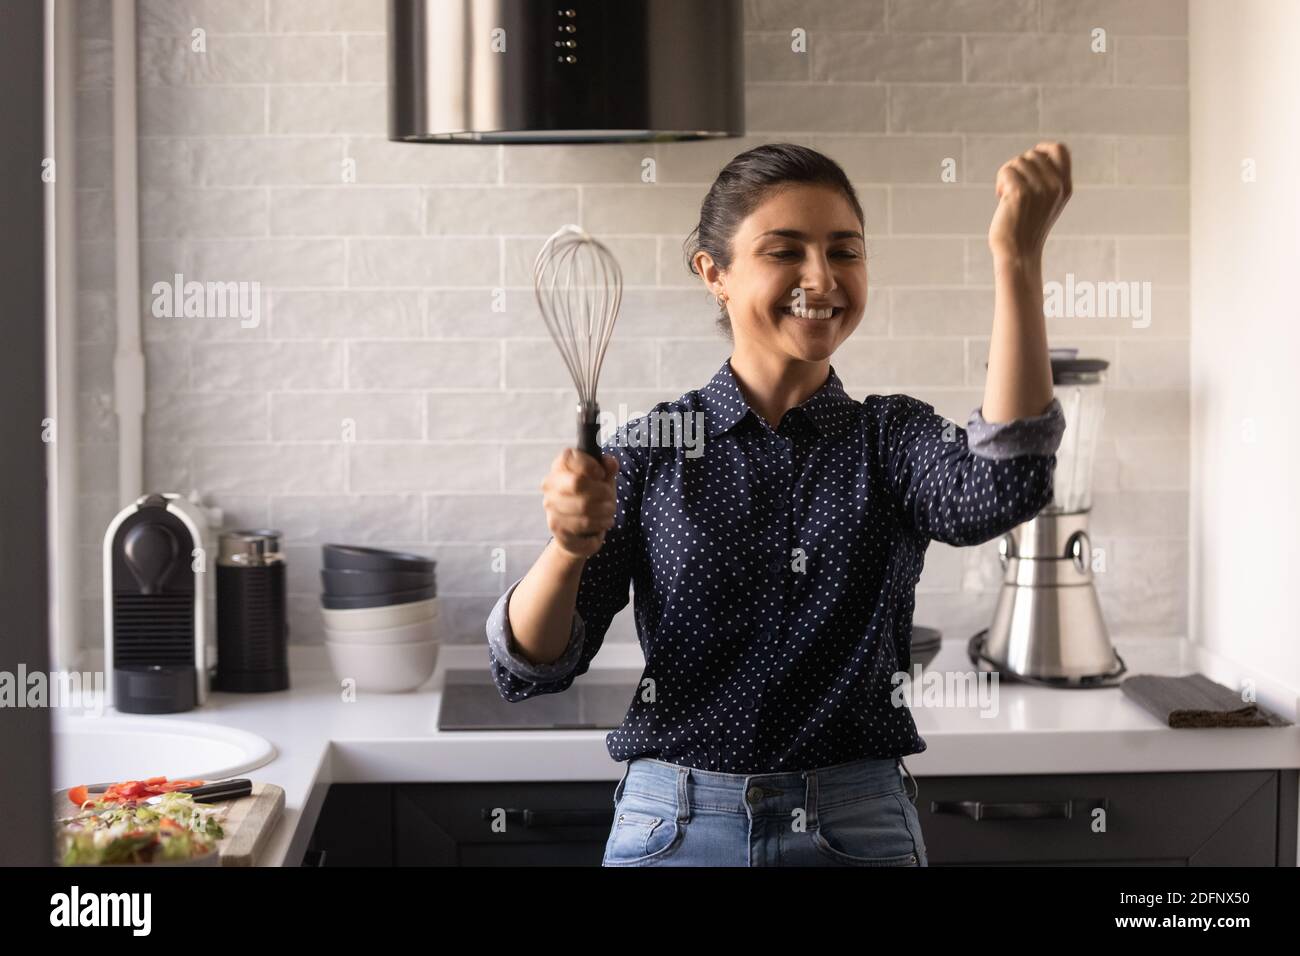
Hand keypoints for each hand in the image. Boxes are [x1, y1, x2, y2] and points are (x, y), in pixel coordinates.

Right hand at [541, 448, 619, 558]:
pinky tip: (602, 526)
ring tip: (609, 513)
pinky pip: (583, 527)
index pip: (568, 457)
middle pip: (577, 483)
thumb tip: (610, 463)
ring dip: (604, 512)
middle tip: (610, 498)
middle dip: (601, 491)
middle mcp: (550, 485)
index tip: (601, 474)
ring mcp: (550, 506)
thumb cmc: (592, 498)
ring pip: (583, 509)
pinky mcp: (555, 527)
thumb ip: (608, 468)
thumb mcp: (603, 480)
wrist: (578, 531)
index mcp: (560, 467)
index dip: (589, 464)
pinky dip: (598, 528)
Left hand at [988, 141, 1071, 263]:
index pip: (1060, 150)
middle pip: (1031, 155)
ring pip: (1017, 162)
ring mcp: (1040, 189)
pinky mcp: (1021, 193)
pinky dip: (999, 183)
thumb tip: (1036, 154)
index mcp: (1065, 187)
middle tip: (1014, 190)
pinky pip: (1005, 171)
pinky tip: (1001, 199)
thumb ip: (1047, 180)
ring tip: (1008, 197)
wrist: (1018, 253)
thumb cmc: (1026, 228)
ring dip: (1007, 177)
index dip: (1042, 148)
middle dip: (1018, 168)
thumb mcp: (1045, 202)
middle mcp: (1056, 186)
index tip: (1029, 160)